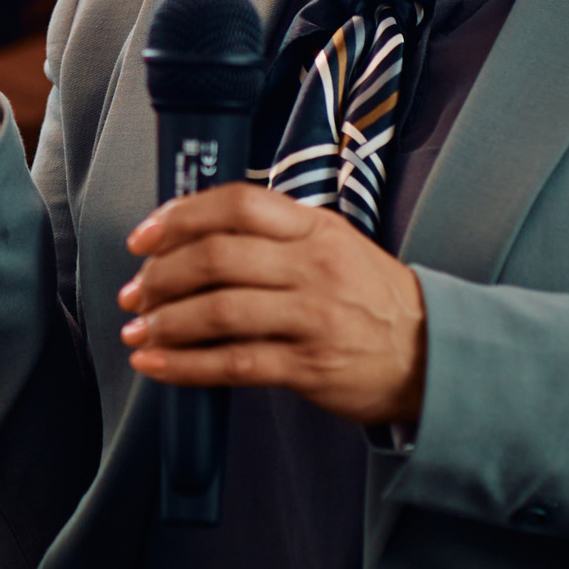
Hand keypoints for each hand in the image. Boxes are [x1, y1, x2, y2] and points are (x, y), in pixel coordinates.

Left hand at [117, 186, 427, 427]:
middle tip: (134, 292)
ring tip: (137, 329)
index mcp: (314, 227)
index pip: (237, 204)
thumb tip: (192, 236)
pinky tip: (156, 364)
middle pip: (217, 257)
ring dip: (165, 321)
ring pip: (219, 310)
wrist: (433, 355)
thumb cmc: (371, 299)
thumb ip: (274, 234)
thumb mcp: (334, 245)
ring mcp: (313, 316)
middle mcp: (313, 266)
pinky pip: (234, 363)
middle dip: (161, 276)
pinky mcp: (310, 365)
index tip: (143, 238)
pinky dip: (186, 365)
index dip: (179, 217)